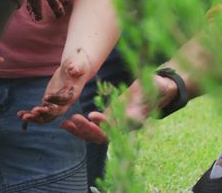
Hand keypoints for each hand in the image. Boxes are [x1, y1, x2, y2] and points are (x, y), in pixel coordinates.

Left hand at [17, 49, 91, 125]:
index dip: (55, 100)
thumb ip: (76, 68)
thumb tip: (74, 69)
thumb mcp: (77, 64)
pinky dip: (30, 113)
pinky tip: (20, 114)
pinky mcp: (48, 102)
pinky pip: (40, 111)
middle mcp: (65, 102)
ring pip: (46, 115)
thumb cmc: (77, 64)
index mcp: (72, 94)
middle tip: (32, 113)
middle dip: (44, 114)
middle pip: (55, 112)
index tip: (45, 98)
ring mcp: (56, 104)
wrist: (74, 68)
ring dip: (35, 117)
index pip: (64, 100)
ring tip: (23, 117)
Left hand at [60, 74, 177, 143]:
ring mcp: (115, 124)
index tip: (94, 116)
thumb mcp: (155, 86)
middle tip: (74, 119)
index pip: (119, 127)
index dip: (106, 124)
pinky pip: (92, 127)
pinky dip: (79, 126)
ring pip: (95, 134)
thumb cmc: (156, 87)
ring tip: (65, 123)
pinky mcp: (108, 119)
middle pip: (104, 135)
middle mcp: (124, 127)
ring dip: (80, 130)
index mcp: (136, 120)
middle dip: (88, 129)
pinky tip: (66, 122)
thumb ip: (150, 90)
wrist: (156, 90)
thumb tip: (148, 90)